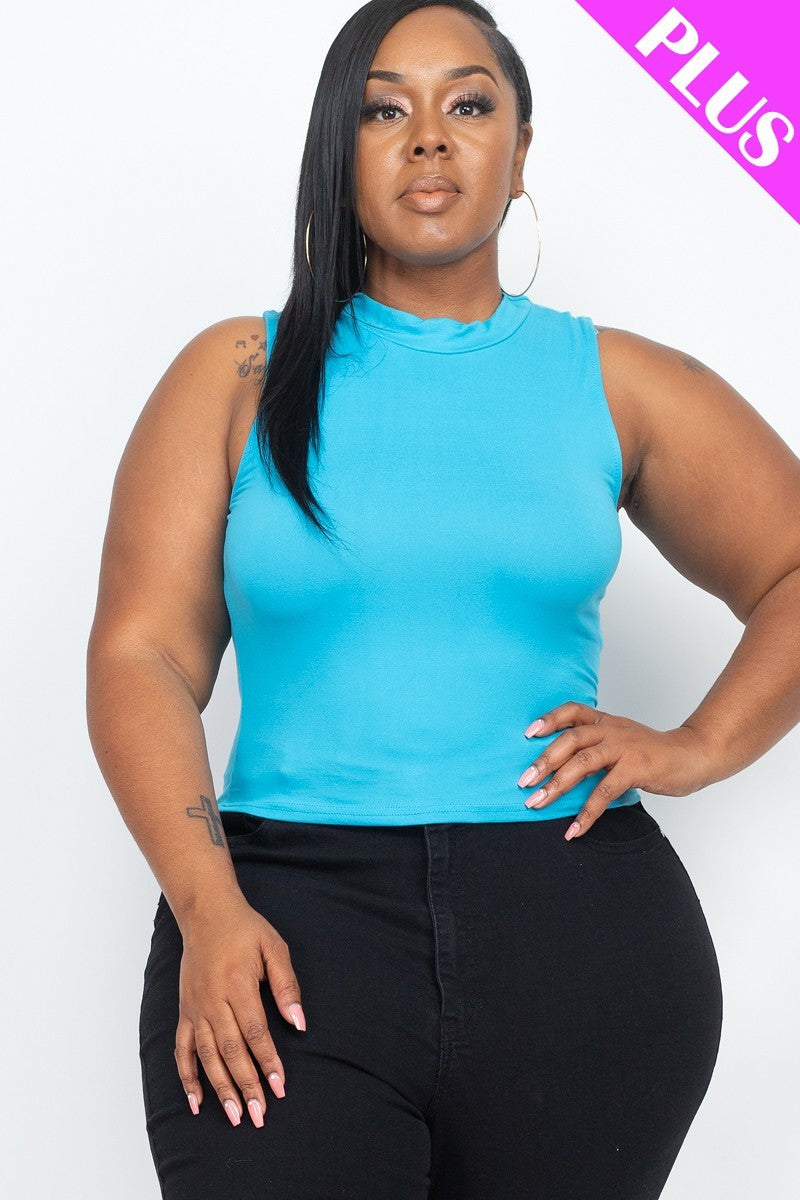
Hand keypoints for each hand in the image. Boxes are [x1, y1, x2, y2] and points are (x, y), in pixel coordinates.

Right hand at [174, 892, 305, 1127]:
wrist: (206, 913)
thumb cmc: (245, 929)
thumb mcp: (274, 948)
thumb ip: (286, 985)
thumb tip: (299, 1023)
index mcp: (238, 985)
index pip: (255, 1033)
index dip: (268, 1062)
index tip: (280, 1088)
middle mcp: (213, 1001)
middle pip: (231, 1051)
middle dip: (246, 1085)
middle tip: (258, 1114)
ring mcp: (195, 1008)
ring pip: (207, 1056)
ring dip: (220, 1088)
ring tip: (234, 1115)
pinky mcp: (184, 1011)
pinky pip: (182, 1049)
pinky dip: (187, 1076)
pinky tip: (196, 1101)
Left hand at [518, 703, 719, 838]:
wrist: (693, 755)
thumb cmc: (652, 752)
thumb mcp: (621, 740)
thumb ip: (595, 747)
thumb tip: (560, 768)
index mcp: (605, 721)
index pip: (572, 710)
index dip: (549, 719)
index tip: (527, 733)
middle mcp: (611, 730)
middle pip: (570, 739)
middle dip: (543, 761)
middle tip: (523, 781)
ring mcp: (624, 748)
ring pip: (582, 763)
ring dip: (557, 785)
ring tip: (537, 803)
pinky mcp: (636, 769)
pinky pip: (605, 791)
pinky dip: (587, 812)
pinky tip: (575, 828)